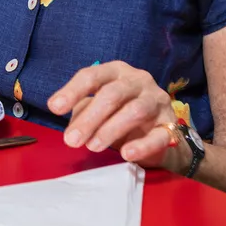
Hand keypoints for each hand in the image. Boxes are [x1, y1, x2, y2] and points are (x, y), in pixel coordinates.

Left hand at [46, 61, 182, 169]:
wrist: (157, 133)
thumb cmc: (119, 114)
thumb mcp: (97, 109)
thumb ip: (83, 112)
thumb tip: (71, 126)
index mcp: (116, 72)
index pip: (92, 76)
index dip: (72, 91)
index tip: (54, 108)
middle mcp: (138, 81)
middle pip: (112, 94)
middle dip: (89, 118)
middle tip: (71, 140)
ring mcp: (157, 100)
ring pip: (135, 111)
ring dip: (110, 130)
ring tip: (92, 146)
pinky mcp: (170, 124)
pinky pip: (158, 135)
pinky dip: (141, 145)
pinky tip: (126, 154)